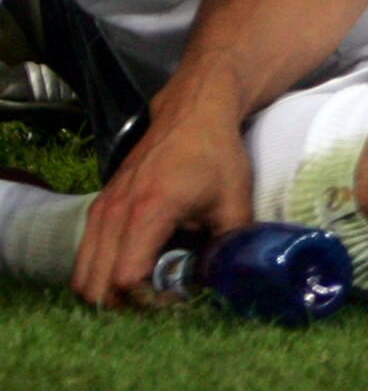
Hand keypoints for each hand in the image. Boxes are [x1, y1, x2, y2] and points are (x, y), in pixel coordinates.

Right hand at [71, 72, 254, 308]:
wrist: (192, 112)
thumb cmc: (216, 155)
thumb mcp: (235, 202)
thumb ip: (229, 246)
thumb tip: (226, 282)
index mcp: (149, 210)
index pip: (126, 279)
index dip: (148, 300)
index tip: (175, 298)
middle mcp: (114, 212)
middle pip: (94, 286)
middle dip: (124, 305)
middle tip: (158, 299)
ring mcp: (100, 209)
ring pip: (83, 275)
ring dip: (108, 292)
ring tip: (147, 287)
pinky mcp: (98, 207)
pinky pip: (86, 255)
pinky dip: (101, 273)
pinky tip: (136, 266)